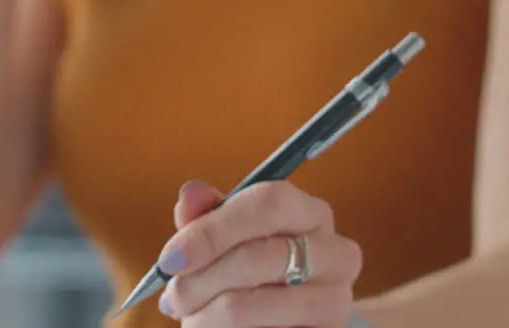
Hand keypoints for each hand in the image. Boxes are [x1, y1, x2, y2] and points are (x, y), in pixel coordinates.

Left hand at [157, 180, 362, 326]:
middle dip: (201, 279)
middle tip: (172, 297)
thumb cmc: (255, 277)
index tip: (172, 258)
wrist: (290, 324)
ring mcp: (335, 300)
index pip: (270, 203)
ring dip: (205, 315)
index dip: (214, 229)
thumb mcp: (228, 241)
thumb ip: (208, 217)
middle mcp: (336, 253)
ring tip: (190, 319)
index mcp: (311, 214)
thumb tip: (190, 194)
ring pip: (250, 305)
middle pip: (259, 256)